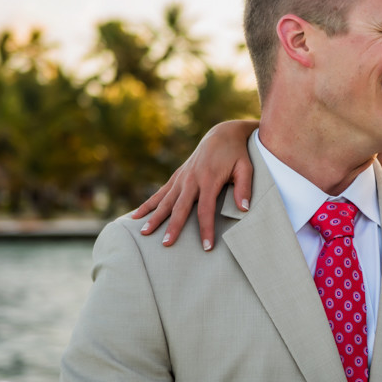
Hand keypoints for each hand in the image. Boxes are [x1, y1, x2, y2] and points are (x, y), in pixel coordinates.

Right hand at [132, 120, 257, 248]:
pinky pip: (160, 192)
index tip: (206, 247)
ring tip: (144, 233)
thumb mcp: (245, 168)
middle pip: (180, 207)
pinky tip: (136, 216)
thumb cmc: (237, 154)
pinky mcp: (177, 176)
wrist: (222, 134)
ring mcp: (182, 177)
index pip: (205, 209)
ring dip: (154, 216)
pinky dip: (149, 204)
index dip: (206, 229)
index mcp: (209, 179)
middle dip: (173, 226)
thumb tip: (244, 209)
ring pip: (165, 200)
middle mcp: (191, 178)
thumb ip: (244, 188)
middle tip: (166, 244)